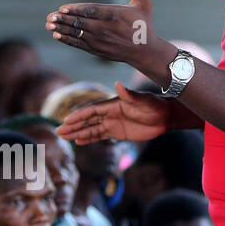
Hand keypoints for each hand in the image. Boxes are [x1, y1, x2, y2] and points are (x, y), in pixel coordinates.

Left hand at [47, 0, 160, 65]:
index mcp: (115, 15)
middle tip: (50, 16)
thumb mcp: (144, 4)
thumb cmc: (143, 25)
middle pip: (82, 23)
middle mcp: (106, 29)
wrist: (145, 51)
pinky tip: (56, 35)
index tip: (62, 8)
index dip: (76, 10)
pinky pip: (79, 44)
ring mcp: (101, 41)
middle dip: (64, 20)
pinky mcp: (97, 50)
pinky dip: (67, 40)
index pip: (92, 11)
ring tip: (48, 24)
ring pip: (78, 34)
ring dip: (62, 29)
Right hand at [56, 82, 174, 144]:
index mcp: (112, 104)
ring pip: (91, 128)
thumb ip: (129, 95)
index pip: (91, 110)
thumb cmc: (155, 106)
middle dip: (73, 126)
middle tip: (59, 131)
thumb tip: (118, 84)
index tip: (67, 121)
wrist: (165, 117)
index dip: (78, 116)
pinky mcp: (117, 132)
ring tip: (64, 137)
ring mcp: (112, 123)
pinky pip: (99, 135)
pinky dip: (89, 138)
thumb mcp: (142, 101)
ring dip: (77, 132)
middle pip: (87, 120)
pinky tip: (79, 141)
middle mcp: (109, 113)